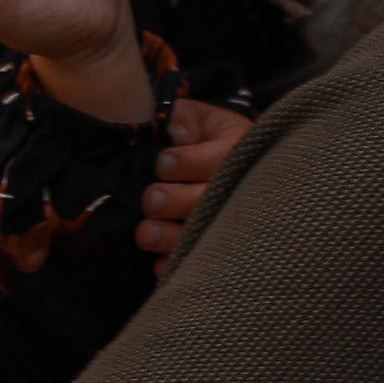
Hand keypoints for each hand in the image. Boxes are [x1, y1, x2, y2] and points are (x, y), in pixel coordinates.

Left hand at [133, 95, 251, 268]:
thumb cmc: (200, 134)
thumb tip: (176, 135)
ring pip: (203, 235)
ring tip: (144, 233)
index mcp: (237, 148)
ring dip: (171, 237)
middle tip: (151, 200)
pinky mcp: (213, 248)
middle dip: (176, 202)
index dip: (187, 164)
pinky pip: (197, 262)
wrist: (219, 158)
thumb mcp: (195, 116)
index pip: (218, 159)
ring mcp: (229, 222)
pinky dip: (175, 266)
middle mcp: (239, 188)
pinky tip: (157, 264)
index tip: (162, 163)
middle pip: (210, 201)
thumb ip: (182, 118)